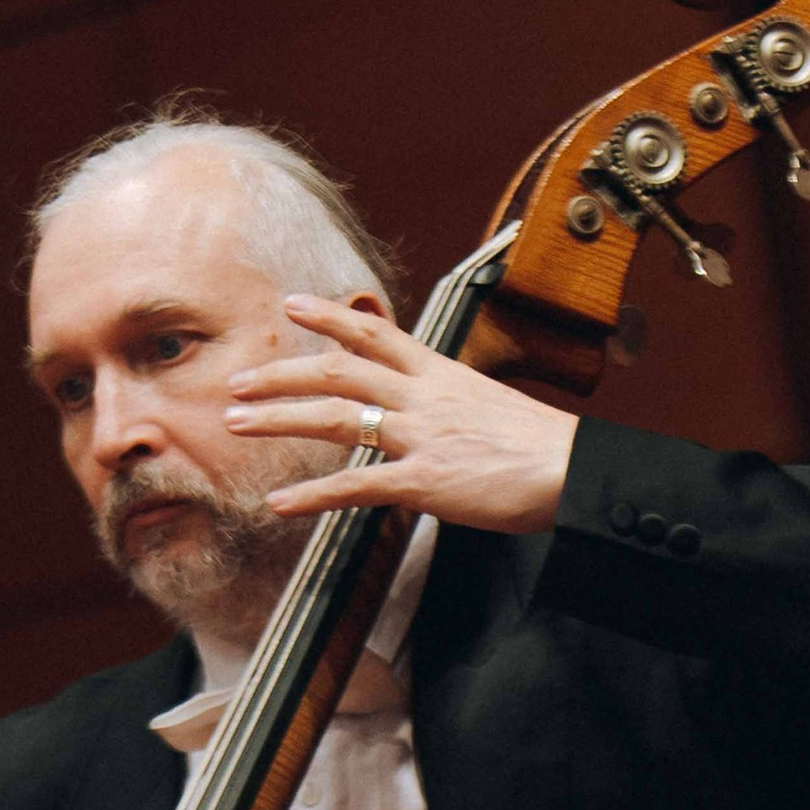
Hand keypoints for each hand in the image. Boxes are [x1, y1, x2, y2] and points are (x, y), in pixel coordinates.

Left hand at [228, 295, 577, 536]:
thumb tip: (432, 413)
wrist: (572, 469)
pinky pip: (355, 487)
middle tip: (237, 381)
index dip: (329, 316)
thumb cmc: (539, 446)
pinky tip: (278, 504)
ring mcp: (419, 436)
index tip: (293, 305)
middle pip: (337, 370)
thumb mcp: (488, 407)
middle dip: (281, 374)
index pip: (374, 332)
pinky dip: (312, 496)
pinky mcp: (423, 482)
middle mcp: (421, 396)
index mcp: (439, 373)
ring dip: (279, 418)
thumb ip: (448, 404)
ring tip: (236, 423)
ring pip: (334, 417)